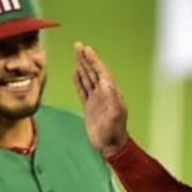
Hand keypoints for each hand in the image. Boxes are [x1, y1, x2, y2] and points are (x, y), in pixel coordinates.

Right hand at [73, 42, 129, 157]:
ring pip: (87, 78)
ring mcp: (96, 99)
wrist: (110, 145)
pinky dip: (79, 80)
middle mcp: (104, 93)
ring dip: (82, 66)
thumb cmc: (114, 131)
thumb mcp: (115, 115)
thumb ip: (111, 99)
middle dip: (86, 59)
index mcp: (111, 92)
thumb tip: (106, 83)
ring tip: (76, 55)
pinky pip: (83, 89)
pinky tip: (75, 72)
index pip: (101, 72)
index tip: (86, 49)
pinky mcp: (89, 106)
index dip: (93, 60)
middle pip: (93, 72)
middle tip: (78, 46)